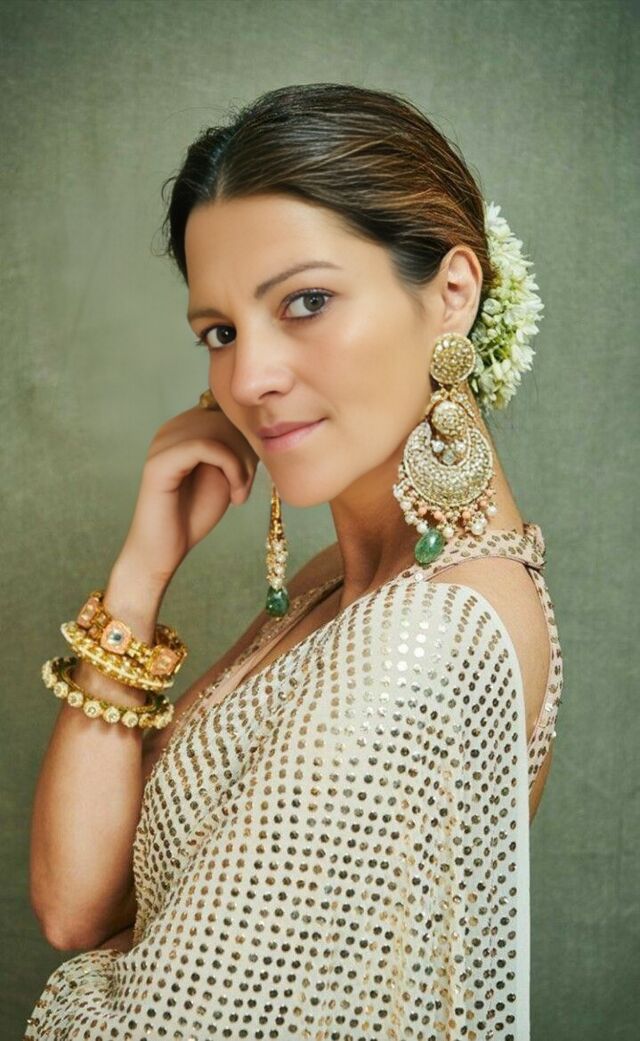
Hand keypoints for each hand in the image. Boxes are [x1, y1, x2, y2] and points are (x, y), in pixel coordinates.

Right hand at [115, 403, 259, 585]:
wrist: (165, 549)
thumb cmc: (194, 513)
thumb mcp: (225, 473)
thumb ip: (235, 446)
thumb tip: (257, 425)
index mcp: (184, 428)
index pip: (226, 412)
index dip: (247, 439)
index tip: (251, 474)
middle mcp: (170, 429)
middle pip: (225, 417)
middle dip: (247, 451)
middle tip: (247, 486)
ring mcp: (162, 442)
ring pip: (218, 429)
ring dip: (242, 463)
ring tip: (240, 493)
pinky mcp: (160, 461)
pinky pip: (206, 446)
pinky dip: (231, 469)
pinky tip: (236, 495)